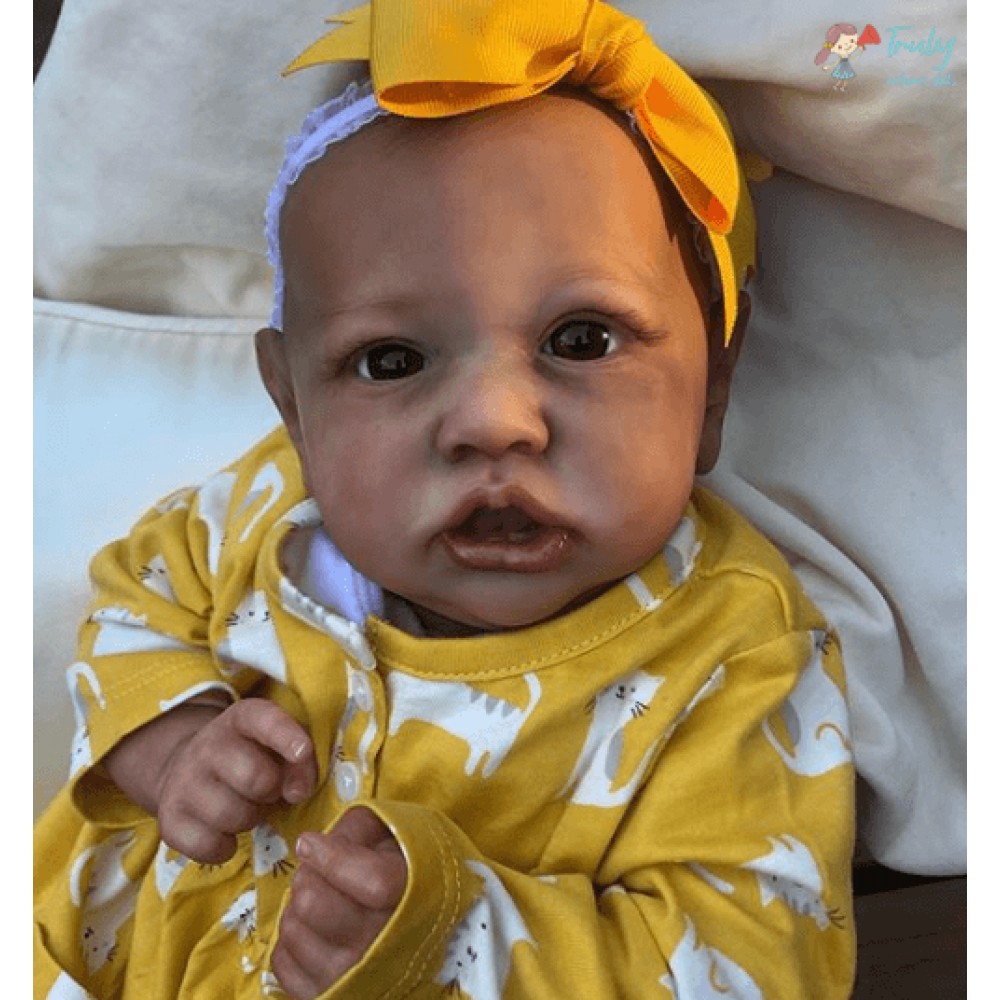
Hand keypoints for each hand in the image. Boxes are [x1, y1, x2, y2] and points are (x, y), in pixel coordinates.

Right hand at [155, 698, 316, 862]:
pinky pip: (207, 846)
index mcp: (241, 719)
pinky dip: (224, 847)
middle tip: (269, 792)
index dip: (285, 734)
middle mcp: (207, 745)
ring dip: (250, 819)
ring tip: (247, 808)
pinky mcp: (168, 819)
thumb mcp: (275, 745)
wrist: (188, 770)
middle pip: (254, 777)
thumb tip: (298, 791)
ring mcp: (183, 781)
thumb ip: (299, 759)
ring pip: (231, 815)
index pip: (262, 718)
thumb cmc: (249, 757)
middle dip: (272, 791)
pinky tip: (225, 832)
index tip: (303, 752)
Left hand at [271, 808, 407, 998]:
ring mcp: (351, 976)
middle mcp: (382, 946)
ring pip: (293, 930)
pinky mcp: (323, 994)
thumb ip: (360, 827)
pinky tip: (313, 930)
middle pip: (314, 903)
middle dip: (308, 876)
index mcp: (410, 900)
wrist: (414, 935)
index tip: (310, 843)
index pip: (372, 881)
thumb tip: (316, 843)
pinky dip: (291, 940)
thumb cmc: (402, 878)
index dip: (333, 857)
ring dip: (297, 907)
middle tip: (318, 871)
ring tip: (319, 900)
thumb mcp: (395, 838)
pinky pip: (282, 961)